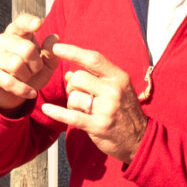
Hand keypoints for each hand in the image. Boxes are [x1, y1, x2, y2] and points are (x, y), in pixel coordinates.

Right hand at [0, 14, 57, 110]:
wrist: (11, 93)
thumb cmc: (30, 73)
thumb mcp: (45, 65)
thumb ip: (51, 53)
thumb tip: (54, 38)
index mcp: (16, 33)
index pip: (21, 22)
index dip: (29, 22)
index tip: (39, 24)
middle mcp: (1, 40)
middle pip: (26, 48)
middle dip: (36, 64)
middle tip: (35, 70)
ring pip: (16, 64)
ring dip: (28, 76)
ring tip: (28, 79)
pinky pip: (8, 81)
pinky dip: (23, 89)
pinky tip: (31, 93)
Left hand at [42, 43, 147, 162]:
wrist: (140, 138)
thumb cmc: (125, 111)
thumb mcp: (117, 89)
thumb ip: (95, 78)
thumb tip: (69, 74)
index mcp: (119, 77)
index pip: (94, 59)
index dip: (73, 51)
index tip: (56, 47)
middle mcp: (113, 91)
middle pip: (78, 78)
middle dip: (72, 85)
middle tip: (78, 94)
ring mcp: (106, 109)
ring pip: (73, 97)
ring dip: (72, 103)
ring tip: (83, 110)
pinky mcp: (98, 126)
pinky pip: (70, 116)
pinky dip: (56, 112)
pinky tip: (47, 109)